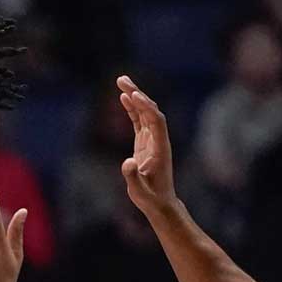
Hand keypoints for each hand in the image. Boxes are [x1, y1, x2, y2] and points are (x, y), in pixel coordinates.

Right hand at [117, 75, 178, 214]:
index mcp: (160, 147)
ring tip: (121, 82)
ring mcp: (152, 139)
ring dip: (134, 97)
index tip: (132, 95)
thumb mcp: (139, 191)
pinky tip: (124, 97)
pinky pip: (139, 120)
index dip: (145, 107)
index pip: (155, 121)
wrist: (159, 202)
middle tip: (122, 79)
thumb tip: (127, 162)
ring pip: (144, 112)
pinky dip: (132, 108)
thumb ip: (132, 176)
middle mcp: (158, 139)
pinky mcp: (145, 142)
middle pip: (150, 110)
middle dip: (137, 94)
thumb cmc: (150, 197)